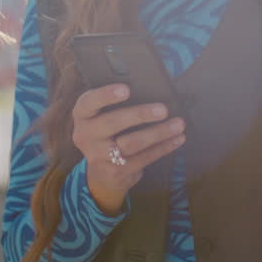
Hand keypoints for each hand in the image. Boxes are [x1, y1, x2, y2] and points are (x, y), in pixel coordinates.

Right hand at [71, 84, 186, 214]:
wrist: (102, 172)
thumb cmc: (109, 131)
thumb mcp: (102, 116)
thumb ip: (115, 104)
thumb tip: (150, 89)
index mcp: (82, 116)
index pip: (88, 102)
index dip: (106, 95)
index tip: (126, 89)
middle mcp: (86, 136)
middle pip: (112, 123)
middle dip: (140, 115)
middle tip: (163, 109)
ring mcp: (100, 156)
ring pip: (131, 143)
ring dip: (158, 133)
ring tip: (178, 124)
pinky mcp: (116, 171)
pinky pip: (143, 158)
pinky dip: (163, 147)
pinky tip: (177, 138)